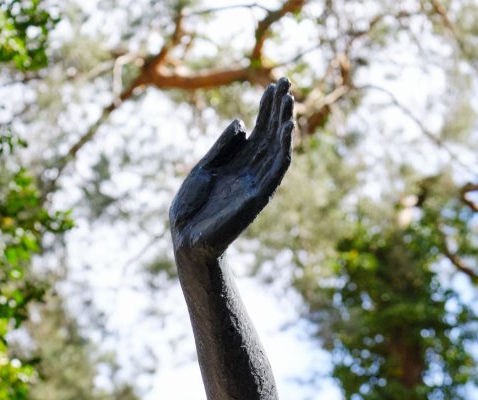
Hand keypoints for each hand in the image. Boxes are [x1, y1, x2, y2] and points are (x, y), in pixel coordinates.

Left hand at [170, 79, 294, 260]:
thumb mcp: (205, 168)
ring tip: (290, 98)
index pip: (257, 130)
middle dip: (278, 108)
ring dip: (284, 123)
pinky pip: (276, 170)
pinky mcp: (258, 196)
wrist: (187, 241)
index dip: (265, 107)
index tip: (272, 85)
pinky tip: (287, 128)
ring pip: (276, 148)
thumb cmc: (192, 209)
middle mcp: (250, 171)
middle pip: (269, 134)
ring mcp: (256, 183)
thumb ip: (223, 147)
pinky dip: (283, 149)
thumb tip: (242, 123)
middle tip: (286, 81)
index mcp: (236, 163)